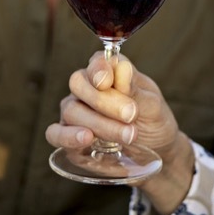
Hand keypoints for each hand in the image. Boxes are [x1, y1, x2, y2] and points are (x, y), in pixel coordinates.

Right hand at [46, 51, 193, 213]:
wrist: (157, 153)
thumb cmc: (154, 121)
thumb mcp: (153, 106)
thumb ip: (135, 89)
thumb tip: (122, 69)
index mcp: (110, 73)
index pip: (97, 61)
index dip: (99, 69)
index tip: (107, 81)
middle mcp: (87, 89)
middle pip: (79, 84)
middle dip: (103, 101)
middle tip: (131, 115)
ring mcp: (75, 113)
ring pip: (71, 110)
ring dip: (100, 123)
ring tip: (128, 135)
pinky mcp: (69, 138)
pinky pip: (55, 133)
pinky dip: (68, 136)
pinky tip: (86, 138)